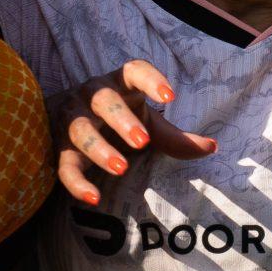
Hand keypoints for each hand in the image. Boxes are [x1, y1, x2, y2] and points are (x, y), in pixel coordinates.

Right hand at [50, 59, 217, 205]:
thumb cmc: (115, 118)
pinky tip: (93, 198)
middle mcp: (92, 96)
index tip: (171, 97)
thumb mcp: (146, 122)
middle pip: (104, 101)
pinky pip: (64, 165)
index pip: (134, 71)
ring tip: (122, 169)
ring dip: (100, 149)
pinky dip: (77, 183)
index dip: (151, 80)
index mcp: (119, 83)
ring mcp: (71, 120)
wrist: (63, 119)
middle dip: (123, 120)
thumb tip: (213, 147)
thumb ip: (175, 136)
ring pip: (81, 131)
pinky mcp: (58, 148)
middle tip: (143, 142)